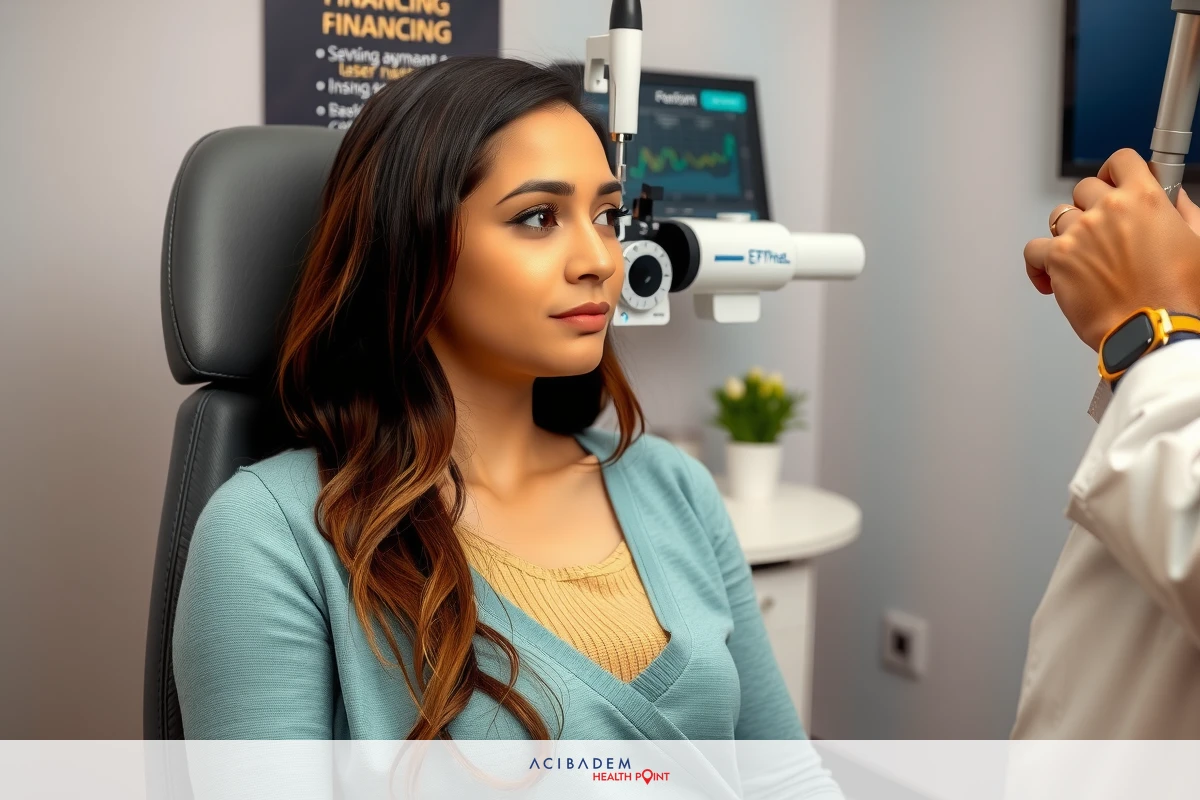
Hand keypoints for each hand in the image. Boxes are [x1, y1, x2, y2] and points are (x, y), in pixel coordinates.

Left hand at [1024, 149, 1199, 350]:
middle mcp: (1107, 210)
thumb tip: (1174, 199)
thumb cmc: (1177, 295)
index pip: (1121, 161)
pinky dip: (1039, 263)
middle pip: (1084, 189)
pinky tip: (1051, 277)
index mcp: (1144, 198)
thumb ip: (1181, 212)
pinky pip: (1033, 250)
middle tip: (1100, 234)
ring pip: (1059, 217)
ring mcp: (1079, 234)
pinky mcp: (1057, 259)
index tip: (1112, 183)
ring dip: (1068, 234)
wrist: (1154, 330)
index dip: (1114, 172)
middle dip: (1091, 208)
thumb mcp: (1196, 242)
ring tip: (1082, 259)